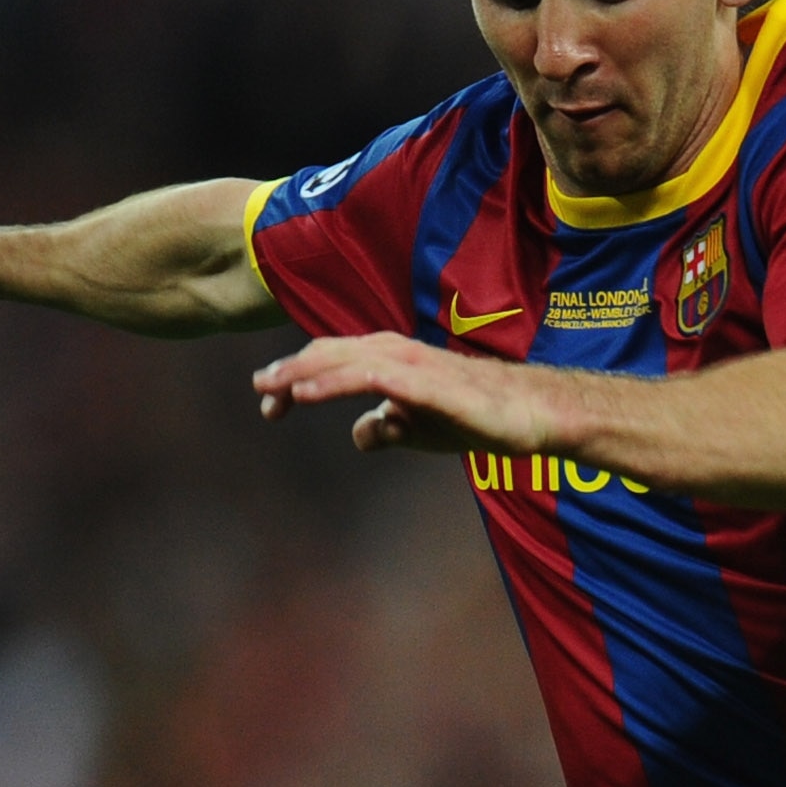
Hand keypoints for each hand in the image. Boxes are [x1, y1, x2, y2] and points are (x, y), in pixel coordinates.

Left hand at [253, 331, 552, 456]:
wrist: (527, 415)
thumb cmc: (479, 418)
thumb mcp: (421, 428)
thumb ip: (388, 428)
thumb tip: (360, 434)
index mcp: (391, 360)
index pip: (333, 361)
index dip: (297, 377)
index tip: (269, 402)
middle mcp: (394, 352)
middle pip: (328, 354)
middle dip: (288, 371)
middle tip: (258, 390)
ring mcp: (407, 364)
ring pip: (340, 360)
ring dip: (299, 373)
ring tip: (268, 387)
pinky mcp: (421, 382)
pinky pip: (365, 378)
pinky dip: (330, 384)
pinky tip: (304, 394)